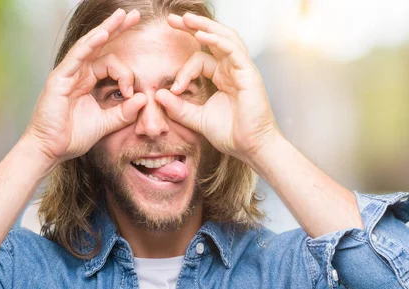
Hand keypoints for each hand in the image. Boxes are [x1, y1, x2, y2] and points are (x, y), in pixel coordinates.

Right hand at [26, 8, 146, 162]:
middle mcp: (77, 74)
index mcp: (87, 82)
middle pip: (100, 46)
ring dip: (107, 29)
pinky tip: (104, 33)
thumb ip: (124, 113)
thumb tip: (144, 99)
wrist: (51, 150)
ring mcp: (67, 74)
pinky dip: (90, 44)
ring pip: (90, 45)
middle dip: (118, 29)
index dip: (125, 75)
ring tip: (123, 16)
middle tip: (134, 15)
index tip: (131, 92)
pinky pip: (77, 56)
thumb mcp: (106, 124)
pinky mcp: (59, 78)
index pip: (110, 64)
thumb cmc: (72, 137)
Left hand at [155, 12, 280, 160]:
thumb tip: (157, 95)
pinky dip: (217, 41)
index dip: (184, 70)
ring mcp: (242, 70)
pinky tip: (202, 36)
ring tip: (186, 19)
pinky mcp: (249, 74)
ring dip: (205, 27)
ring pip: (225, 38)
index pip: (201, 60)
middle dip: (193, 27)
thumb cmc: (231, 135)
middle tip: (171, 19)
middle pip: (213, 40)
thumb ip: (178, 108)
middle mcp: (233, 70)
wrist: (251, 148)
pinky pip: (233, 51)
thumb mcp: (197, 119)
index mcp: (223, 77)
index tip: (174, 88)